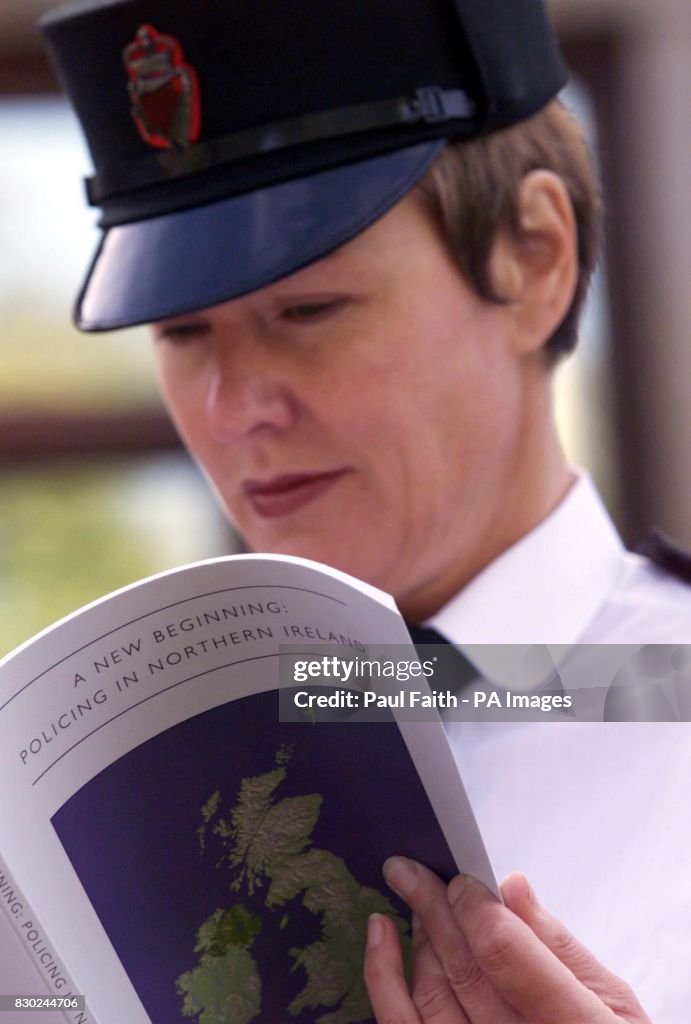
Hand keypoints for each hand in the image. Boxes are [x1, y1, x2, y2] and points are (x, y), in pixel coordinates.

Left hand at [364, 857, 651, 1022]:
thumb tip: (512, 887)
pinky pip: (402, 1022)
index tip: (460, 879)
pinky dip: (383, 975)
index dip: (476, 911)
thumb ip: (561, 945)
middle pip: (465, 969)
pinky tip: (380, 932)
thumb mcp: (611, 998)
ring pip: (432, 992)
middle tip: (410, 868)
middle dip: (435, 909)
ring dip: (418, 934)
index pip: (506, 956)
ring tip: (412, 894)